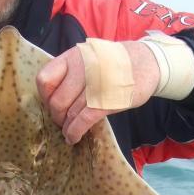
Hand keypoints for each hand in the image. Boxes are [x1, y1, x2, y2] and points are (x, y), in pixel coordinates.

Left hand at [36, 41, 159, 143]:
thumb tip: (54, 96)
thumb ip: (71, 71)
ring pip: (69, 113)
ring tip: (69, 132)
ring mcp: (94, 85)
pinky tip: (74, 137)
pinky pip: (83, 121)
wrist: (148, 62)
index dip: (45, 97)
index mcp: (73, 57)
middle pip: (56, 101)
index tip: (52, 104)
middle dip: (57, 116)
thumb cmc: (115, 63)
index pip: (44, 80)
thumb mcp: (89, 57)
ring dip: (67, 127)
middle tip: (63, 121)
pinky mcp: (107, 101)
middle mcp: (81, 68)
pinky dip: (75, 132)